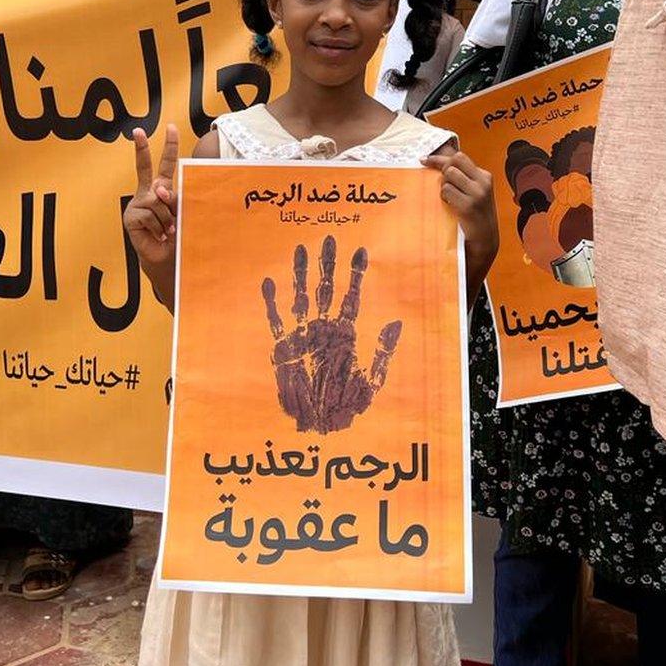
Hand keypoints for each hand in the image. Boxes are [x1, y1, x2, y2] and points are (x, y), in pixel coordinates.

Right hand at [124, 125, 177, 291]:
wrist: (167, 258)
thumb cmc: (177, 234)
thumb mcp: (180, 213)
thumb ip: (172, 199)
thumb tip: (158, 190)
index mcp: (161, 189)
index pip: (166, 164)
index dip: (169, 146)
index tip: (171, 127)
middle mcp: (147, 193)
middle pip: (145, 168)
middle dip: (141, 148)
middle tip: (137, 131)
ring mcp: (137, 204)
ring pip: (157, 201)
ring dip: (167, 218)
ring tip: (168, 230)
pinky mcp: (131, 217)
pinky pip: (150, 216)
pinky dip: (158, 227)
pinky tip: (159, 235)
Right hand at [261, 236, 401, 433]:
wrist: (318, 428)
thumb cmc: (345, 408)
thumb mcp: (371, 383)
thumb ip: (382, 353)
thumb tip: (397, 321)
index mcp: (346, 335)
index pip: (352, 296)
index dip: (356, 274)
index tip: (362, 250)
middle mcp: (324, 329)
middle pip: (326, 289)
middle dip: (328, 265)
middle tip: (330, 237)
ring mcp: (303, 335)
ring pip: (301, 296)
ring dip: (300, 274)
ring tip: (300, 248)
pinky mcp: (284, 347)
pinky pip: (276, 319)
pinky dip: (271, 301)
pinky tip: (269, 280)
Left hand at [423, 151, 498, 298]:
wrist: (484, 239)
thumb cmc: (475, 215)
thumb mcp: (474, 192)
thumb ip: (462, 177)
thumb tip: (438, 160)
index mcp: (484, 176)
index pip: (459, 157)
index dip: (439, 158)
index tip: (424, 160)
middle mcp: (483, 182)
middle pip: (453, 162)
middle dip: (442, 170)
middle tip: (442, 184)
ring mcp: (477, 193)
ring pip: (449, 175)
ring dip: (443, 185)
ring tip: (449, 198)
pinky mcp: (468, 206)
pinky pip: (446, 191)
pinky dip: (444, 197)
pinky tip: (449, 206)